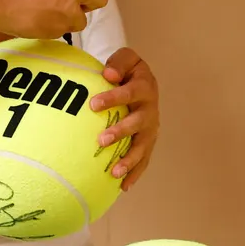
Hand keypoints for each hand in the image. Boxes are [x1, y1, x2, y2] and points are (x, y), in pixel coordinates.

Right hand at [0, 0, 106, 38]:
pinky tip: (40, 22)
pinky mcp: (61, 29)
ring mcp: (71, 11)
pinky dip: (55, 29)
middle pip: (99, 0)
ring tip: (49, 17)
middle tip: (71, 9)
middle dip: (87, 5)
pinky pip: (65, 31)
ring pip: (81, 21)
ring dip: (70, 21)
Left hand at [90, 47, 159, 189]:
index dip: (113, 98)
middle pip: (137, 123)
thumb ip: (118, 63)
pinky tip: (123, 187)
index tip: (93, 104)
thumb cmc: (127, 70)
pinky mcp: (148, 142)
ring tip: (114, 172)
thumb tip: (108, 75)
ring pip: (142, 146)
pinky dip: (135, 173)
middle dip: (121, 132)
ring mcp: (150, 128)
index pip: (129, 93)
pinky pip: (144, 160)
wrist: (142, 80)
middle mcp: (150, 110)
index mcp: (145, 87)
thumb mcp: (126, 58)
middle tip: (101, 141)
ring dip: (129, 160)